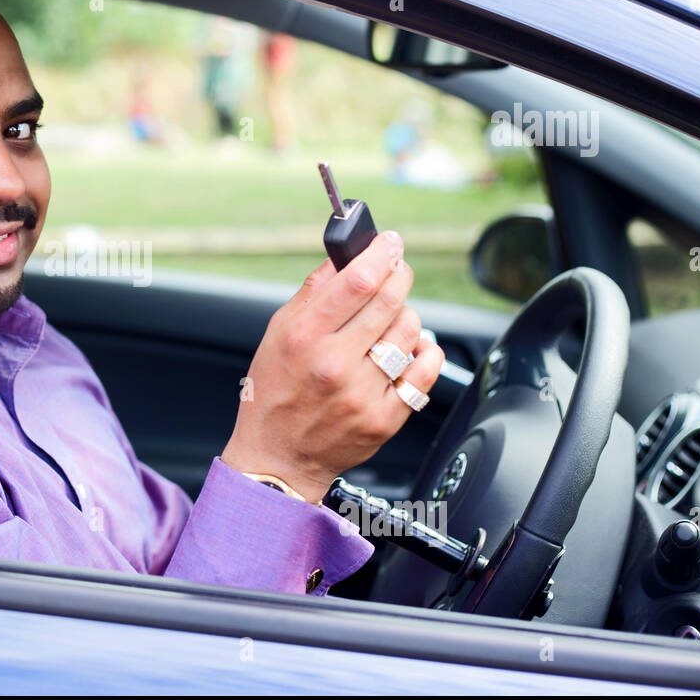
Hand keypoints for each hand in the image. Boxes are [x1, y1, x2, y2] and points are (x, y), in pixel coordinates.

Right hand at [221, 230, 444, 502]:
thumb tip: (342, 257)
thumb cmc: (273, 393)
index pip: (357, 281)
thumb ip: (312, 293)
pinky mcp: (385, 418)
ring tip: (389, 321)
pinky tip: (412, 347)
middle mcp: (335, 364)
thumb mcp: (277, 335)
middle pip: (390, 300)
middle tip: (396, 270)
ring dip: (406, 315)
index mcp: (305, 338)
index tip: (390, 242)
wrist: (279, 456)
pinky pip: (426, 371)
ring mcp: (363, 393)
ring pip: (410, 330)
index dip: (381, 253)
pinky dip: (426, 351)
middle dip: (399, 275)